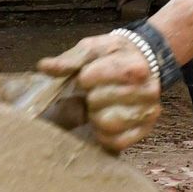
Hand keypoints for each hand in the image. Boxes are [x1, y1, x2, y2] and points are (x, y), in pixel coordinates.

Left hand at [38, 29, 160, 152]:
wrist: (144, 61)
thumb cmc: (114, 56)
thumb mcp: (93, 48)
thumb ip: (70, 59)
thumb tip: (44, 67)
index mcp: (134, 66)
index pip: (90, 78)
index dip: (84, 77)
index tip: (90, 75)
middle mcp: (148, 90)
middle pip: (96, 101)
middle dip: (90, 96)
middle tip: (97, 91)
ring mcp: (148, 113)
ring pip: (106, 124)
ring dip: (96, 116)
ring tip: (102, 105)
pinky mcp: (144, 131)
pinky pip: (115, 142)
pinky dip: (104, 134)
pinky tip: (106, 119)